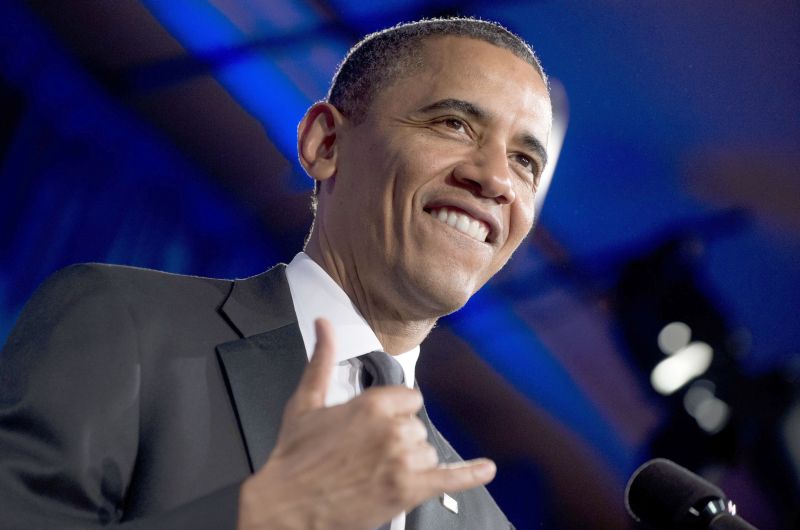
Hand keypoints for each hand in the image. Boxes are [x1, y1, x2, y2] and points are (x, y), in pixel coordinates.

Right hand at [236, 318, 495, 529]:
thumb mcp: (305, 402)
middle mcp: (393, 429)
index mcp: (372, 404)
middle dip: (399, 440)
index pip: (410, 399)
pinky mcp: (408, 492)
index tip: (377, 426)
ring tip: (378, 473)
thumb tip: (324, 322)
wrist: (286, 508)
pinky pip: (451, 478)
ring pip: (427, 453)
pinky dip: (472, 474)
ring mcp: (403, 462)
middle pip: (418, 427)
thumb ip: (322, 358)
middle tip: (368, 455)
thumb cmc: (293, 457)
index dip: (396, 413)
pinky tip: (487, 469)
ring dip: (411, 464)